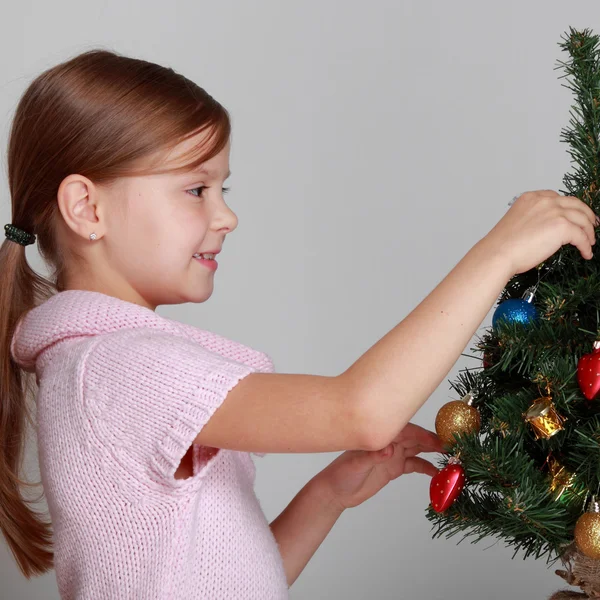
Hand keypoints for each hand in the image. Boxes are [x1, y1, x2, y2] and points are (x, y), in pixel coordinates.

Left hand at [312, 423, 444, 511]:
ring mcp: (392, 454)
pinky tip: (437, 473)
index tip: (440, 440)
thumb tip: (388, 449)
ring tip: (450, 457)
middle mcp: (388, 443)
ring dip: (432, 452)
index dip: (423, 434)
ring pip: (417, 449)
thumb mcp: (355, 465)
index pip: (406, 431)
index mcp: (380, 437)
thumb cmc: (341, 474)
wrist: (335, 492)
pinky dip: (426, 467)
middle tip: (452, 447)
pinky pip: (413, 465)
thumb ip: (372, 457)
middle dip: (433, 441)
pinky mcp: (393, 468)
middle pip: (415, 438)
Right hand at [481, 189, 598, 275]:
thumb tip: (547, 230)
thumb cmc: (502, 244)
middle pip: (576, 204)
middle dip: (587, 215)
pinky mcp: (562, 226)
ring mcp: (555, 212)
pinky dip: (586, 246)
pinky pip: (581, 236)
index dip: (570, 208)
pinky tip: (585, 253)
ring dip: (588, 232)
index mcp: (531, 198)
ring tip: (589, 242)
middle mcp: (544, 201)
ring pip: (583, 219)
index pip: (558, 198)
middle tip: (591, 225)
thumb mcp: (516, 222)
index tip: (575, 215)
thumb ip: (534, 218)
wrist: (498, 253)